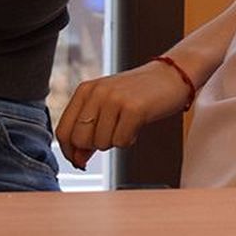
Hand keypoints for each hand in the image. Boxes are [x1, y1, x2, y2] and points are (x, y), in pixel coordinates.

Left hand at [54, 60, 191, 169]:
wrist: (173, 75)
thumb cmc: (140, 93)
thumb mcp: (108, 106)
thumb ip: (90, 130)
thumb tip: (77, 159)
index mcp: (85, 90)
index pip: (63, 131)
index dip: (69, 152)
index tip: (79, 160)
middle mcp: (97, 92)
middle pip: (80, 141)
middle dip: (95, 146)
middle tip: (113, 135)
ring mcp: (115, 99)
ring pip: (101, 143)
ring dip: (116, 141)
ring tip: (127, 125)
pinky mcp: (134, 108)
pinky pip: (121, 142)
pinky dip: (129, 140)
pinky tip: (137, 126)